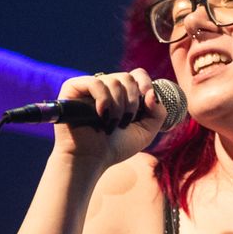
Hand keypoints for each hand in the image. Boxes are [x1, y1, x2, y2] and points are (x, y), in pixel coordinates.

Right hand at [51, 69, 166, 165]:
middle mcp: (106, 87)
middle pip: (127, 77)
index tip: (148, 96)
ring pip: (113, 81)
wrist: (91, 159)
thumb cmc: (116, 147)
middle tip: (126, 121)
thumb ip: (159, 113)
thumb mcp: (146, 132)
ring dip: (118, 106)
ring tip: (112, 124)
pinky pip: (95, 83)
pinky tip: (101, 114)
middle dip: (132, 101)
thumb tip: (151, 93)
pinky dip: (103, 99)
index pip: (136, 75)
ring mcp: (89, 87)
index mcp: (122, 94)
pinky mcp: (73, 88)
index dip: (145, 82)